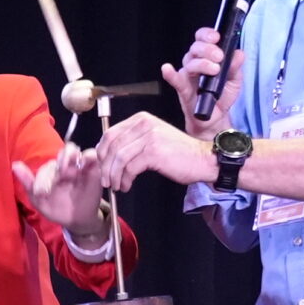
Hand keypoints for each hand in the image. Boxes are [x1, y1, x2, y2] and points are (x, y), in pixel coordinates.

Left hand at [11, 143, 109, 243]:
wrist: (75, 220)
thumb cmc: (55, 208)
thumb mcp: (38, 199)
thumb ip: (28, 182)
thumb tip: (14, 165)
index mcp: (52, 170)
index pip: (48, 167)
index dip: (44, 179)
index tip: (42, 193)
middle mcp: (65, 165)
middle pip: (64, 152)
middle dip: (62, 161)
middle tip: (62, 175)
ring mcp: (79, 166)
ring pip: (76, 151)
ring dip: (71, 157)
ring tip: (71, 172)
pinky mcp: (93, 170)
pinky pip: (92, 156)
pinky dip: (89, 157)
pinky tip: (85, 168)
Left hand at [95, 109, 215, 192]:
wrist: (202, 159)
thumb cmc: (178, 153)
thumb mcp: (152, 139)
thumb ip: (133, 141)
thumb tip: (108, 155)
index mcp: (141, 119)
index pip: (110, 134)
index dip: (101, 153)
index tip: (102, 166)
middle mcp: (144, 124)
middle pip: (111, 146)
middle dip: (105, 167)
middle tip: (106, 180)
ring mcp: (149, 137)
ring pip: (118, 158)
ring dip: (114, 176)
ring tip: (117, 185)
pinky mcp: (154, 152)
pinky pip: (129, 168)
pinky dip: (124, 179)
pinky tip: (126, 185)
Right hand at [162, 30, 246, 141]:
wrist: (216, 118)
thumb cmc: (222, 95)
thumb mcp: (235, 79)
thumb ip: (236, 66)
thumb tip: (238, 53)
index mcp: (207, 56)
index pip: (203, 38)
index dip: (208, 34)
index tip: (217, 37)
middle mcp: (195, 62)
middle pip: (195, 47)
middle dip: (208, 49)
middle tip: (219, 57)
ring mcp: (187, 75)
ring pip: (190, 62)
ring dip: (202, 63)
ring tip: (214, 70)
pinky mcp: (182, 88)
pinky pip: (174, 79)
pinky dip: (170, 74)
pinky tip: (167, 68)